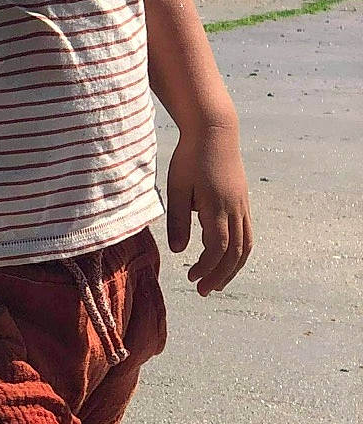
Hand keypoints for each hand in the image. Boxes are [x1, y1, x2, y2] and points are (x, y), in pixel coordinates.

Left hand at [165, 126, 252, 294]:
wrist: (215, 131)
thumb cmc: (190, 157)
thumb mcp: (176, 187)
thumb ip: (177, 220)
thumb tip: (177, 251)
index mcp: (217, 207)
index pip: (217, 248)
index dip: (206, 267)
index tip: (190, 277)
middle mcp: (235, 209)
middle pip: (235, 253)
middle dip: (220, 276)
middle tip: (203, 291)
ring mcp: (242, 206)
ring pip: (245, 246)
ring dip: (232, 268)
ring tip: (216, 283)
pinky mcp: (243, 201)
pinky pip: (247, 233)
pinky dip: (239, 252)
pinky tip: (226, 259)